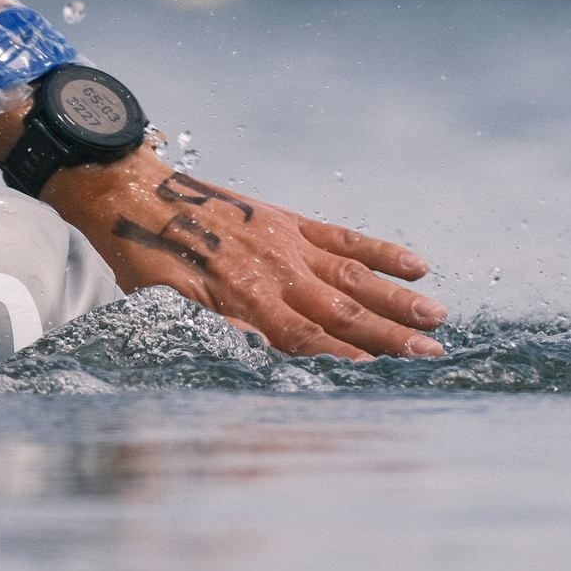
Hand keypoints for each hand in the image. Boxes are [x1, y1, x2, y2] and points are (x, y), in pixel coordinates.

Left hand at [46, 153, 445, 359]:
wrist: (131, 195)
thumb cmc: (142, 263)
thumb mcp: (162, 311)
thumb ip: (209, 337)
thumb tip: (248, 364)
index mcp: (239, 303)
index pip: (302, 339)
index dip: (344, 358)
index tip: (382, 376)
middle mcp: (269, 275)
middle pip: (338, 312)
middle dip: (387, 338)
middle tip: (433, 357)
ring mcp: (283, 245)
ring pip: (350, 277)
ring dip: (395, 300)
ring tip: (438, 319)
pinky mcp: (287, 221)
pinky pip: (341, 238)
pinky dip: (381, 251)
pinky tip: (416, 266)